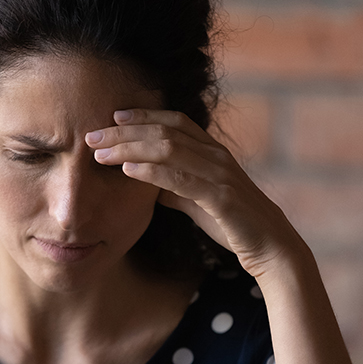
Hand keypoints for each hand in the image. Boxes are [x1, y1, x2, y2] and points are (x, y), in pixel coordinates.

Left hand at [86, 109, 305, 278]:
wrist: (270, 248)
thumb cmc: (233, 224)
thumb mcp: (197, 201)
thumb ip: (174, 187)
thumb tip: (146, 180)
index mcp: (212, 152)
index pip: (174, 122)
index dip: (143, 115)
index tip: (113, 117)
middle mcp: (216, 156)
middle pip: (164, 132)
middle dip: (125, 132)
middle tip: (92, 135)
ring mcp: (220, 174)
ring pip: (169, 149)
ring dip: (130, 148)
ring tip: (100, 153)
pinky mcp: (221, 197)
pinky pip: (181, 178)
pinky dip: (151, 171)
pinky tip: (128, 170)